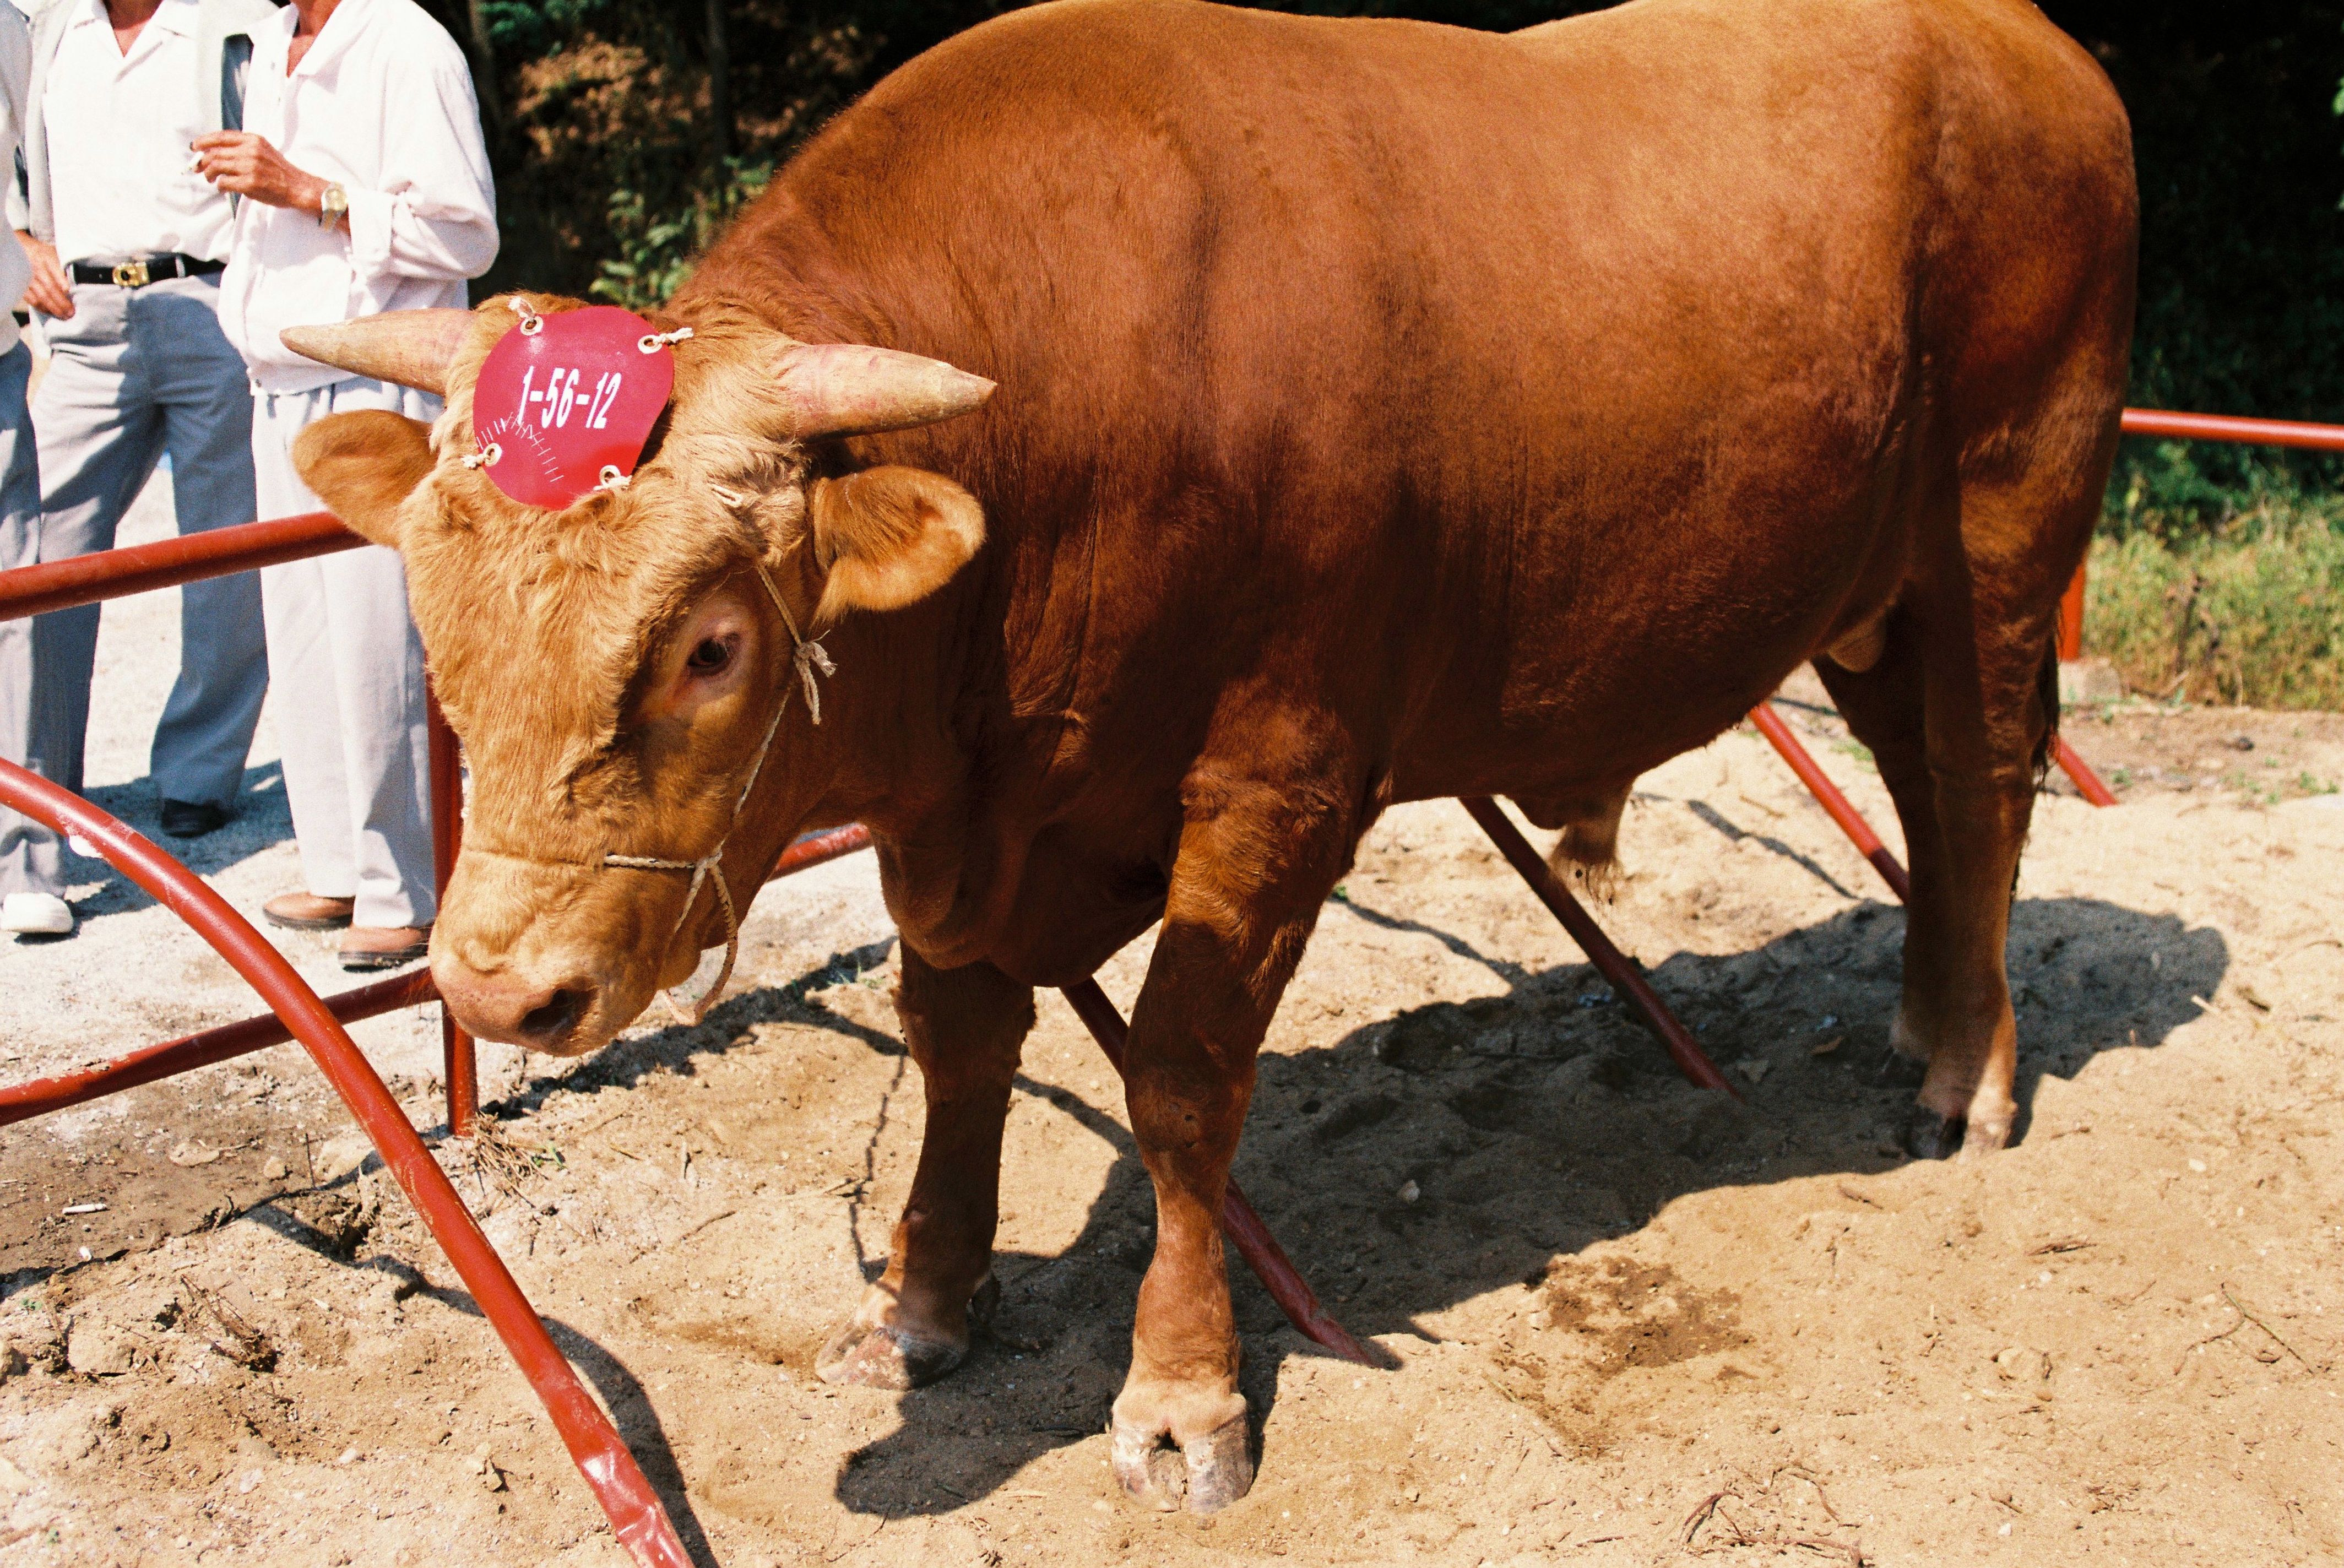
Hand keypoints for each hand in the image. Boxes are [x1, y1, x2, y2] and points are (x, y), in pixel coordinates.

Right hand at [15, 232, 71, 318]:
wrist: (23, 249)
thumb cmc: (46, 253)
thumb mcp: (56, 253)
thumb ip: (67, 265)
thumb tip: (83, 279)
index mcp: (48, 258)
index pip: (57, 274)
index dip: (65, 287)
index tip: (74, 297)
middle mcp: (37, 268)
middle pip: (50, 288)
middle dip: (62, 303)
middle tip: (72, 313)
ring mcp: (28, 278)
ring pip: (41, 296)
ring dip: (53, 308)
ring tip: (64, 316)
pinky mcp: (22, 286)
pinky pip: (32, 300)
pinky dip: (42, 308)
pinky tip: (51, 312)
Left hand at [190, 132, 335, 223]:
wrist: (298, 187)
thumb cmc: (280, 171)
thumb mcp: (263, 150)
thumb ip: (242, 147)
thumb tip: (215, 152)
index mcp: (253, 140)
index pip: (221, 136)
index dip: (204, 141)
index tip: (195, 147)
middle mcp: (251, 151)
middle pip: (215, 153)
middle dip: (202, 161)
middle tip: (199, 168)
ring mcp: (250, 167)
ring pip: (216, 166)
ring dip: (209, 174)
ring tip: (211, 179)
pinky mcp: (250, 183)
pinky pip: (224, 182)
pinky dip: (220, 185)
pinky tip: (223, 188)